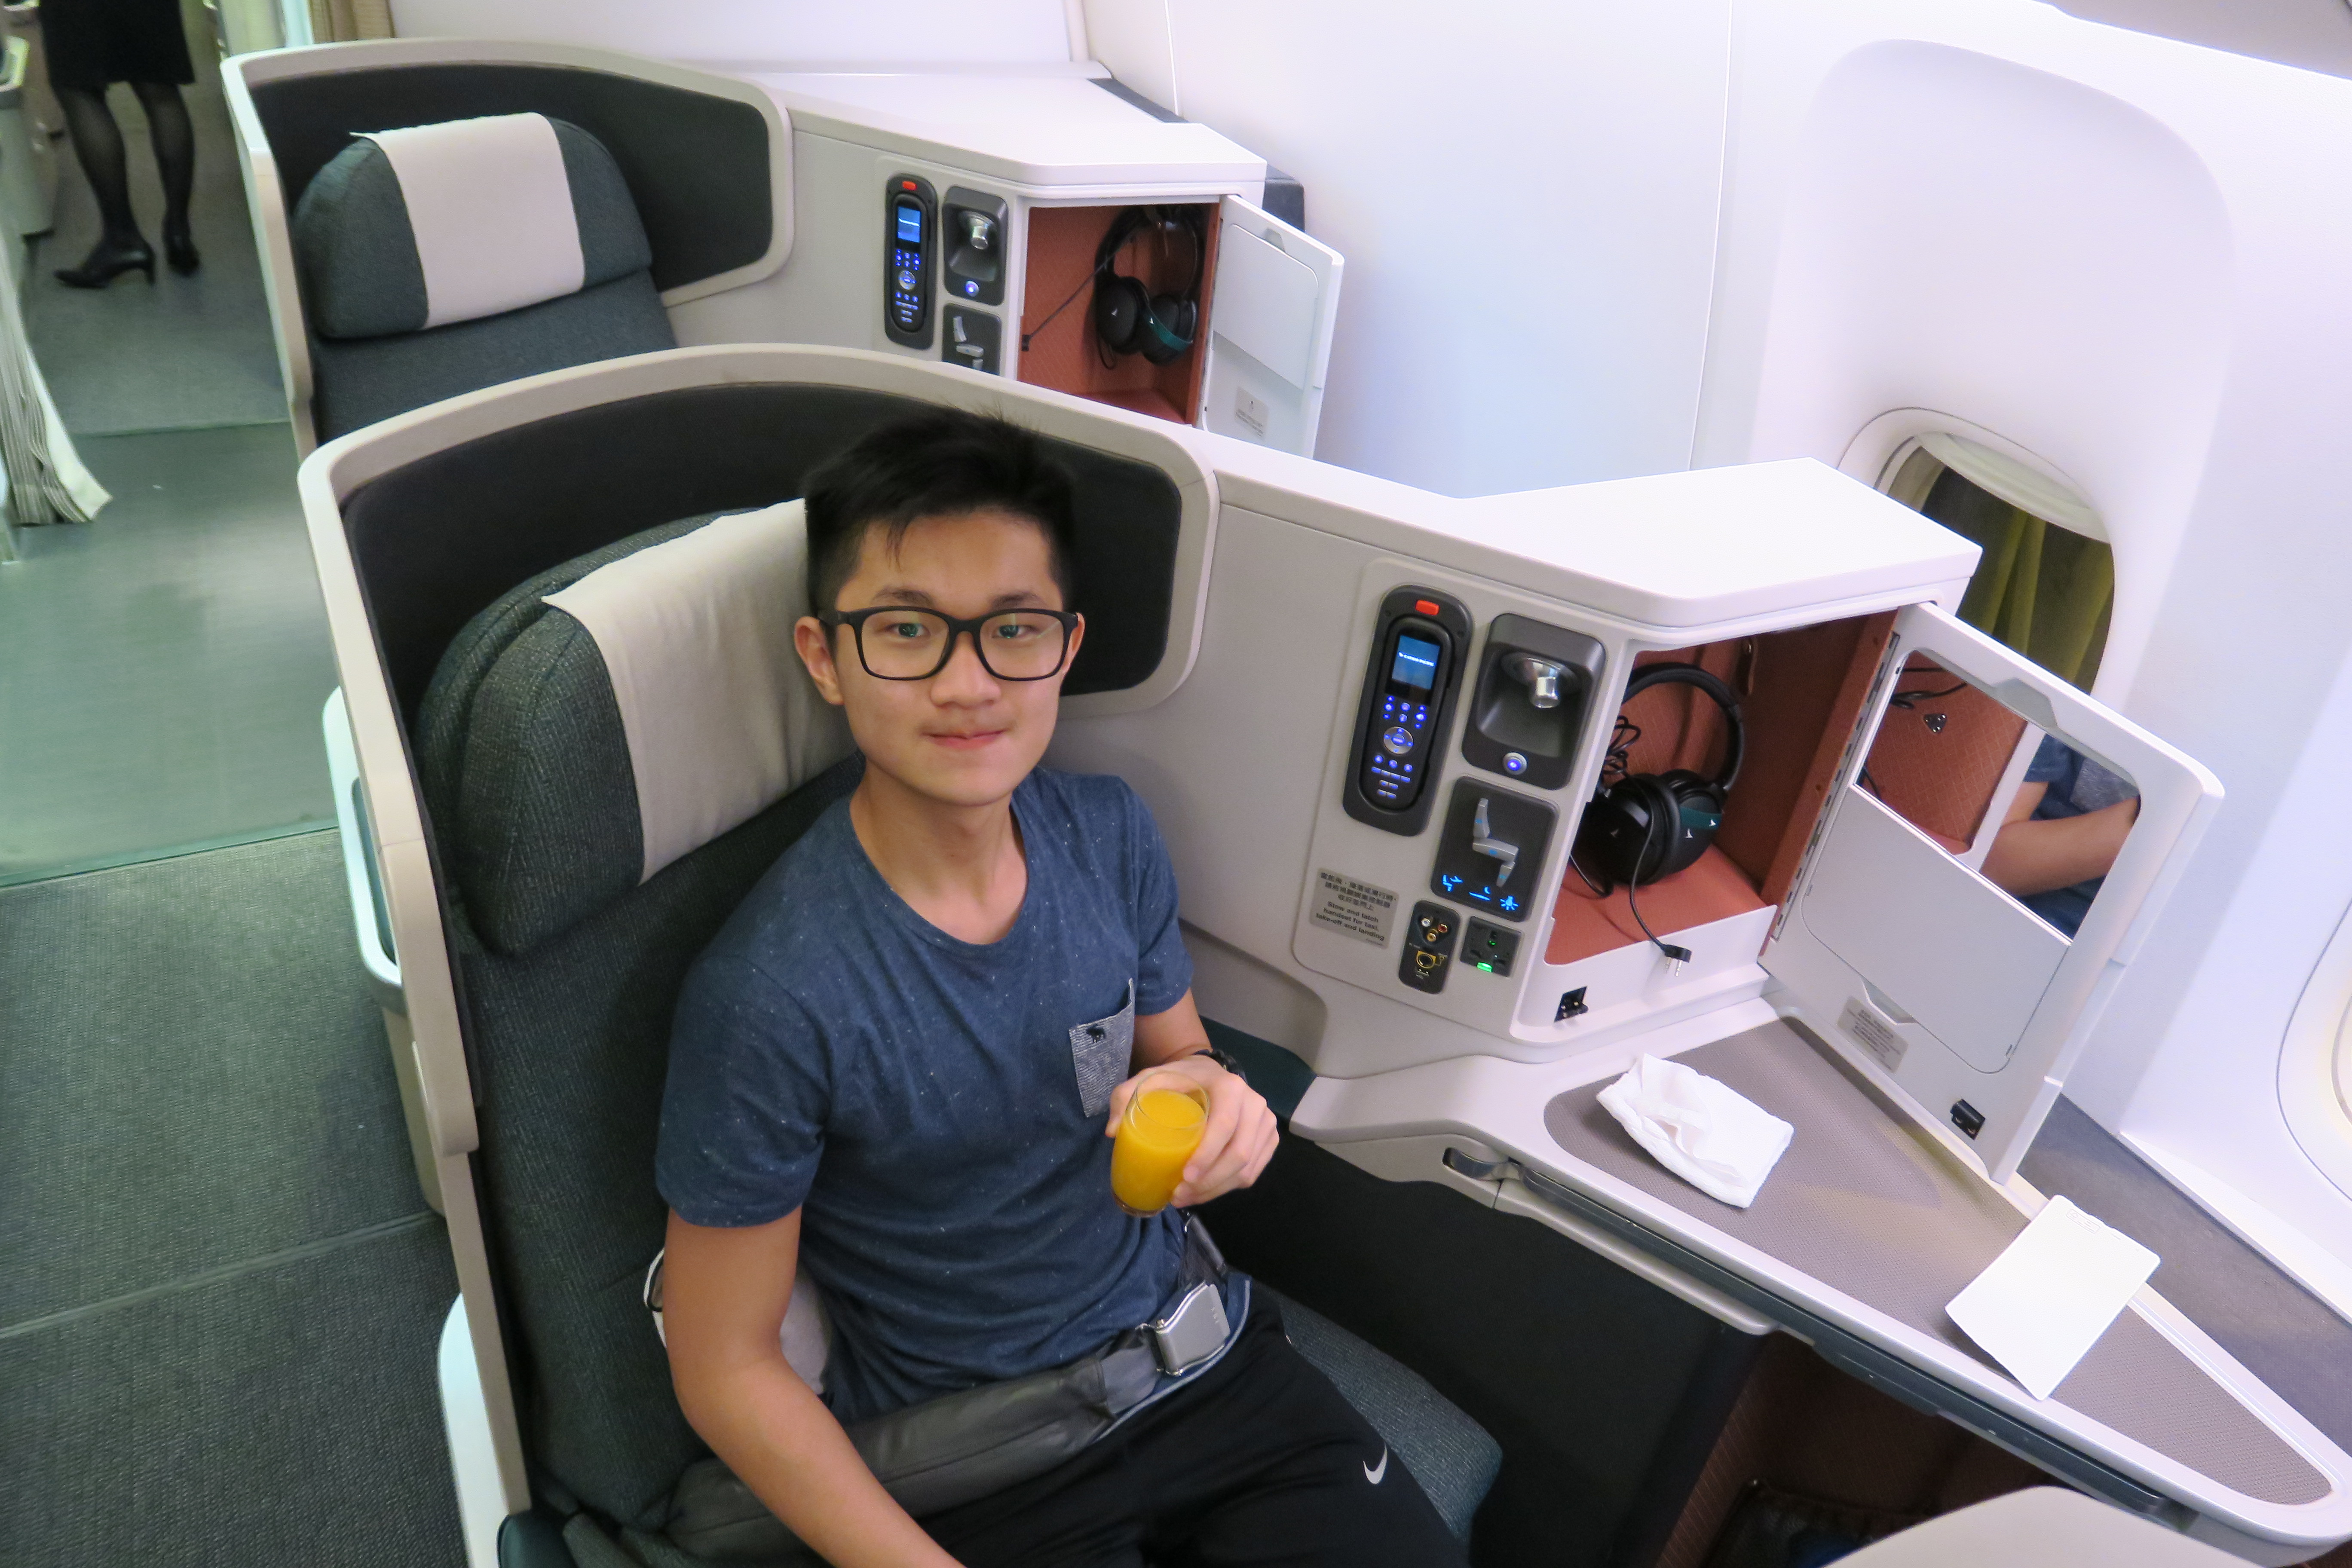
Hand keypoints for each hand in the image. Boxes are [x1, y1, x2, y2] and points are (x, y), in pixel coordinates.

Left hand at [1104, 1054, 1277, 1206]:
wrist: (1208, 1074)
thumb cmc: (1178, 1079)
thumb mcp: (1149, 1079)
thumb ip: (1125, 1096)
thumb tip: (1112, 1131)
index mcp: (1229, 1087)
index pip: (1224, 1127)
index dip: (1207, 1157)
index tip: (1183, 1177)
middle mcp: (1254, 1104)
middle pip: (1239, 1154)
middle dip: (1209, 1183)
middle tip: (1178, 1195)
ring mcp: (1265, 1123)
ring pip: (1247, 1169)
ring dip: (1216, 1191)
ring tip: (1185, 1198)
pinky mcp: (1267, 1139)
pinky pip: (1253, 1173)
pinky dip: (1228, 1187)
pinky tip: (1204, 1192)